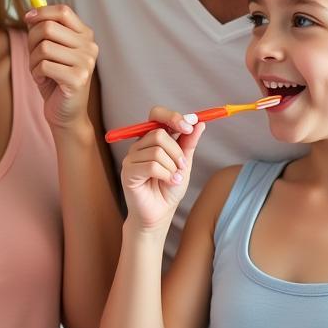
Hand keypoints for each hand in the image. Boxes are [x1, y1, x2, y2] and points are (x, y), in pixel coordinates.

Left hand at [25, 5, 98, 133]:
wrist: (66, 115)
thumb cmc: (55, 81)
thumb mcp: (49, 51)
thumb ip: (44, 31)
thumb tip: (31, 13)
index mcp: (85, 36)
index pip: (63, 11)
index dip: (42, 12)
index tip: (27, 18)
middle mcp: (89, 47)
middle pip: (48, 27)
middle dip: (31, 40)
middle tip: (33, 55)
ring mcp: (86, 63)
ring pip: (44, 47)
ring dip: (33, 60)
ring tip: (39, 71)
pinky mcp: (78, 79)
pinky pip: (44, 66)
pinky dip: (36, 73)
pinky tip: (43, 81)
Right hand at [120, 107, 204, 233]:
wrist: (160, 213)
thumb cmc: (169, 188)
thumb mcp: (184, 162)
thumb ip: (189, 142)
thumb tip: (199, 122)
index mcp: (152, 138)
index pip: (157, 114)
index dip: (173, 117)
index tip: (190, 126)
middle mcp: (139, 144)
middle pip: (159, 132)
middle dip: (177, 151)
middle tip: (182, 166)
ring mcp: (132, 157)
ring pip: (157, 151)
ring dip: (172, 167)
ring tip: (174, 178)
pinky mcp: (128, 171)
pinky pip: (151, 166)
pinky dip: (166, 175)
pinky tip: (169, 182)